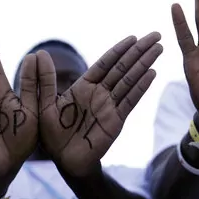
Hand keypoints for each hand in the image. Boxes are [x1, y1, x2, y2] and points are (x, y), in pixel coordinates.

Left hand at [37, 32, 162, 176]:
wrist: (64, 162)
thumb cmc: (52, 135)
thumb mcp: (43, 105)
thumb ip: (45, 80)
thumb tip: (39, 53)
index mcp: (83, 86)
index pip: (105, 63)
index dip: (119, 49)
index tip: (133, 37)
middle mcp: (100, 93)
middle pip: (123, 67)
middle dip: (139, 51)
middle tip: (156, 35)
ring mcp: (110, 106)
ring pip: (130, 80)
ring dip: (145, 63)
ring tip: (159, 48)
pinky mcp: (116, 120)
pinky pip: (130, 100)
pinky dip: (141, 87)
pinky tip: (152, 73)